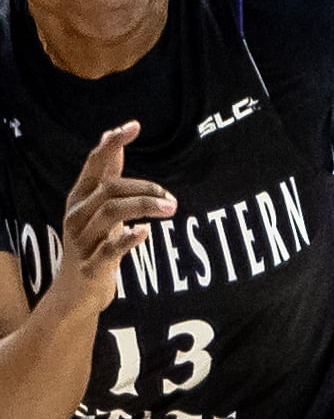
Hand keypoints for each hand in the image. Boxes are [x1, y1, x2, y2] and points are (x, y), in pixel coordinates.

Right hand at [57, 123, 173, 318]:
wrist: (75, 292)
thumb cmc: (93, 244)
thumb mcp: (98, 209)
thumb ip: (107, 179)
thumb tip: (116, 142)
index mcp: (80, 197)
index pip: (95, 163)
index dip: (112, 143)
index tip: (133, 126)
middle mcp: (78, 214)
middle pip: (111, 188)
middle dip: (145, 188)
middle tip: (172, 200)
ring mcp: (84, 239)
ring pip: (112, 212)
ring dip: (145, 207)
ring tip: (171, 208)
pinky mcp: (93, 264)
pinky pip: (111, 248)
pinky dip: (129, 238)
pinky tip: (145, 232)